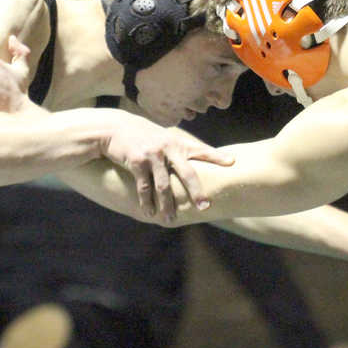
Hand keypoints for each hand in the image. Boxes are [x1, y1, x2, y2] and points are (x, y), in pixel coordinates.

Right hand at [102, 120, 233, 220]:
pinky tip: (149, 213)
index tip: (232, 162)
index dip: (217, 156)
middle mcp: (168, 148)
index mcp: (177, 142)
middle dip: (196, 192)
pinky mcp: (136, 162)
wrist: (115, 128)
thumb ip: (178, 148)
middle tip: (205, 207)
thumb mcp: (163, 136)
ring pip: (163, 186)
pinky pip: (144, 187)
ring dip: (167, 205)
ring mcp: (152, 155)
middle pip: (187, 173)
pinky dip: (146, 202)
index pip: (201, 150)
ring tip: (170, 220)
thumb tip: (197, 159)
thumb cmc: (142, 134)